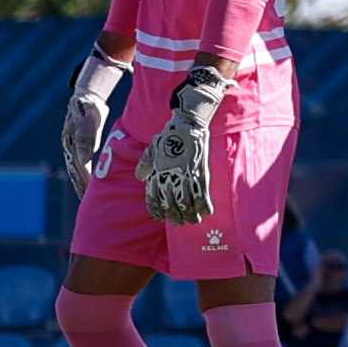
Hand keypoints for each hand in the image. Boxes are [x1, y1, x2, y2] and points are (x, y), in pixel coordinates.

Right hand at [59, 51, 129, 184]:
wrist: (87, 97)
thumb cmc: (88, 108)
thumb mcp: (88, 121)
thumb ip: (86, 139)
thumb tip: (84, 160)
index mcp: (72, 144)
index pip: (78, 167)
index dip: (83, 181)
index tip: (87, 193)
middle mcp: (70, 147)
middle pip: (75, 171)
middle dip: (80, 186)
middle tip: (86, 202)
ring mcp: (73, 147)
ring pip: (77, 169)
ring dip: (81, 182)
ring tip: (85, 197)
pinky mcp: (80, 145)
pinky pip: (81, 163)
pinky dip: (85, 173)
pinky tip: (89, 182)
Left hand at [139, 62, 230, 225]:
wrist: (187, 123)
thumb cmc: (169, 134)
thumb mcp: (152, 148)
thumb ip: (146, 164)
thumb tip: (140, 177)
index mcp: (158, 172)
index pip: (154, 198)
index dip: (157, 210)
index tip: (160, 217)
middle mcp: (171, 176)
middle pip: (172, 204)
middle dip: (175, 216)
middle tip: (179, 223)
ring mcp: (186, 175)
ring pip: (188, 202)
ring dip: (190, 214)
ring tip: (193, 222)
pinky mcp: (200, 171)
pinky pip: (204, 193)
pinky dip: (206, 205)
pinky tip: (207, 213)